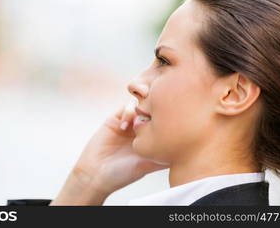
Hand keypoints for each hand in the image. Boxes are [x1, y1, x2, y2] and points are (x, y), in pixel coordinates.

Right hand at [51, 100, 168, 204]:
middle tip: (160, 108)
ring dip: (141, 107)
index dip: (169, 116)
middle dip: (156, 105)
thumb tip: (183, 149)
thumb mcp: (148, 165)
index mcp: (151, 139)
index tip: (171, 117)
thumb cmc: (122, 173)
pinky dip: (127, 111)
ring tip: (139, 121)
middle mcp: (140, 130)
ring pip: (139, 105)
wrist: (96, 174)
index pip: (164, 121)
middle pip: (153, 109)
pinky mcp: (114, 119)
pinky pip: (124, 107)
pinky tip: (124, 125)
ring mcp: (128, 123)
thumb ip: (163, 156)